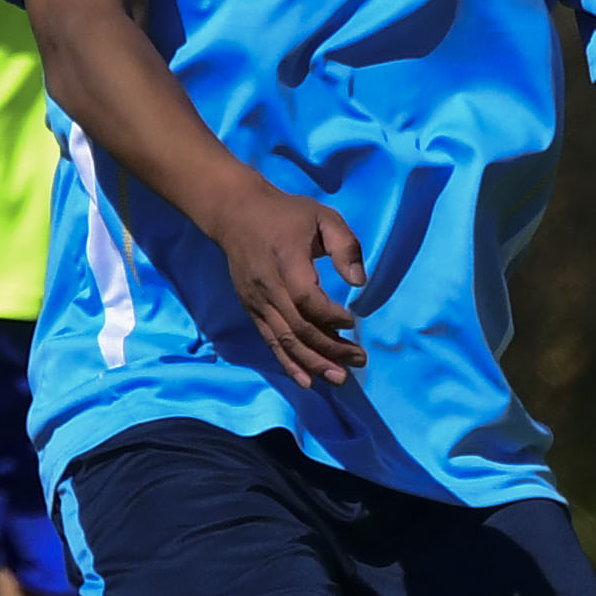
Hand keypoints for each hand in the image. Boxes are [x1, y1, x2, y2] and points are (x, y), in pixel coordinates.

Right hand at [208, 173, 367, 386]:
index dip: (330, 315)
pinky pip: (271, 341)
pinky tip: (307, 381)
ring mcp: (257, 302)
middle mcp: (269, 287)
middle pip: (298, 327)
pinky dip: (289, 363)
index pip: (306, 298)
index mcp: (286, 261)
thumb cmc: (286, 214)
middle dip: (331, 349)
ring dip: (313, 363)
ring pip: (285, 340)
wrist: (236, 214)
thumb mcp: (323, 217)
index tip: (353, 321)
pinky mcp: (252, 310)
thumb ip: (345, 245)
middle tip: (360, 361)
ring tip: (339, 379)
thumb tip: (359, 282)